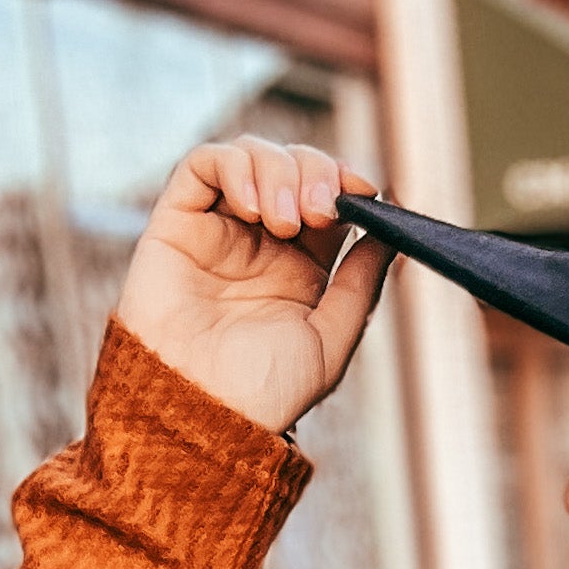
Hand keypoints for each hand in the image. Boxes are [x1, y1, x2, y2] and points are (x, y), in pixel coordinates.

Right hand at [114, 136, 396, 433]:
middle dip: (317, 172)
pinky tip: (251, 207)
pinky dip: (234, 166)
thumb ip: (361, 283)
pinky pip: (203, 164)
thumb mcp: (332, 338)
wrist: (203, 412)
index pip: (330, 197)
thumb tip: (391, 234)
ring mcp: (219, 228)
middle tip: (321, 210)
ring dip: (279, 171)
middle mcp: (260, 242)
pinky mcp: (177, 222)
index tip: (365, 191)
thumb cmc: (266, 392)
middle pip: (295, 167)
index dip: (348, 181)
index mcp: (302, 268)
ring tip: (284, 220)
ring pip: (253, 156)